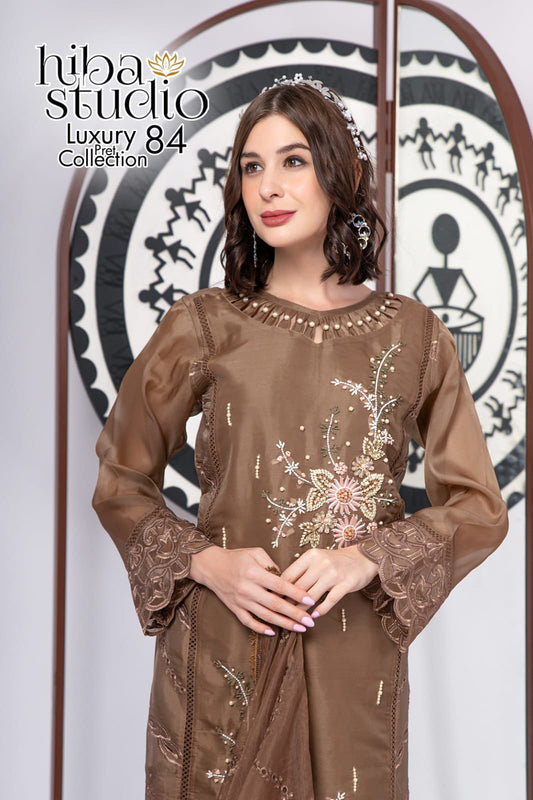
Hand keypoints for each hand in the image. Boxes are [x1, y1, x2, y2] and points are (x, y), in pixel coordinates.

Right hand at [189, 545, 316, 634]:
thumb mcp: (255, 553)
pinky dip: (260, 629)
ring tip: (299, 629)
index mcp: (254, 572)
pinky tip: (273, 632)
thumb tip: (286, 580)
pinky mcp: (234, 608)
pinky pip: (248, 622)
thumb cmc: (236, 557)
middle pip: (275, 604)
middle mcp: (247, 588)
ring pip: (265, 616)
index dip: (296, 594)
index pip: (280, 585)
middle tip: (310, 622)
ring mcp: (240, 601)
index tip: (310, 600)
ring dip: (284, 624)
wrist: (211, 566)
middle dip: (294, 614)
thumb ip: (272, 565)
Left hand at [278, 545, 379, 617]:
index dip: (279, 589)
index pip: (289, 574)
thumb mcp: (317, 559)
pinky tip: (313, 616)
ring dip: (301, 610)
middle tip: (280, 614)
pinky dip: (320, 610)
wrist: (363, 558)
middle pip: (298, 587)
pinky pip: (329, 601)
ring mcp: (334, 573)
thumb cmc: (336, 561)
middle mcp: (321, 563)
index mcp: (311, 556)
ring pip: (311, 596)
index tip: (272, 600)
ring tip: (295, 618)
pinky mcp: (346, 583)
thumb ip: (302, 570)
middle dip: (288, 602)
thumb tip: (282, 587)